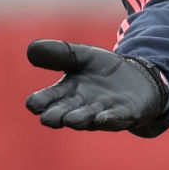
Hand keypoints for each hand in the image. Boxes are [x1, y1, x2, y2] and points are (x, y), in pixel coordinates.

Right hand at [25, 39, 168, 130]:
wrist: (138, 78)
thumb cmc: (103, 71)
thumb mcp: (83, 56)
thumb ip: (60, 53)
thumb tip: (30, 49)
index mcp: (65, 93)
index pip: (44, 101)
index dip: (38, 103)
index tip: (34, 103)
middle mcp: (79, 107)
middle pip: (61, 114)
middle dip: (56, 116)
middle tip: (49, 117)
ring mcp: (101, 112)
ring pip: (85, 119)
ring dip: (78, 119)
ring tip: (71, 119)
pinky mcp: (124, 114)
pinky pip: (114, 120)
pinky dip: (108, 120)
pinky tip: (102, 118)